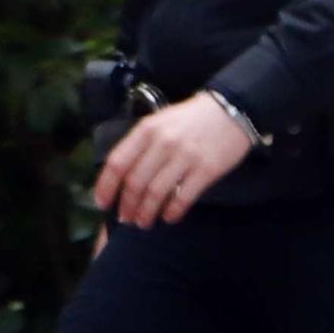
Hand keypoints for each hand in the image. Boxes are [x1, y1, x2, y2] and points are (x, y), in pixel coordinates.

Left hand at [95, 93, 255, 227]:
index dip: (105, 187)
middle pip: (135, 183)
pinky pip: (182, 198)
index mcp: (147, 130)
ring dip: (146, 213)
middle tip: (126, 218)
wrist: (231, 109)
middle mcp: (163, 143)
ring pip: (156, 194)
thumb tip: (119, 178)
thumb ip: (139, 145)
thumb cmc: (190, 119)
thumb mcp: (159, 122)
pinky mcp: (206, 170)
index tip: (102, 203)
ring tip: (144, 222)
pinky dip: (172, 212)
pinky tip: (168, 217)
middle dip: (127, 206)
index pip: (117, 163)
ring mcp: (186, 157)